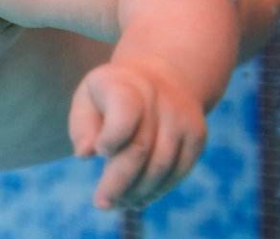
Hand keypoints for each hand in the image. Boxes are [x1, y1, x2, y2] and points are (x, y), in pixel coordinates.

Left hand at [69, 58, 206, 209]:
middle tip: (102, 204)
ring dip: (138, 191)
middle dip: (119, 182)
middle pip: (140, 149)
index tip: (100, 151)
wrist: (160, 75)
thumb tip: (84, 154)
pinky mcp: (197, 135)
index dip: (112, 138)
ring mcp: (182, 118)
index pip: (124, 114)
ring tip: (119, 204)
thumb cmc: (112, 93)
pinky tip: (141, 198)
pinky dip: (159, 189)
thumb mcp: (89, 97)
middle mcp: (159, 99)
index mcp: (125, 85)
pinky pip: (179, 170)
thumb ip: (82, 125)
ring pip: (161, 165)